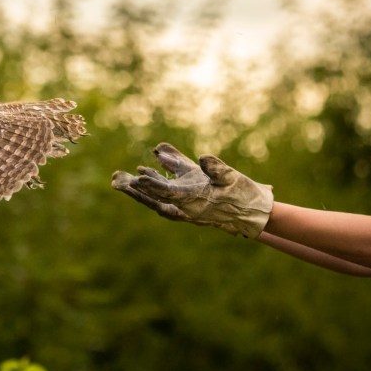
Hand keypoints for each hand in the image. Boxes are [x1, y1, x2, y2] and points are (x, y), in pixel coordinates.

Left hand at [112, 142, 273, 237]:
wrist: (253, 212)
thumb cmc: (244, 195)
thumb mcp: (233, 178)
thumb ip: (217, 168)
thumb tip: (204, 158)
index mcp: (196, 201)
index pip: (169, 194)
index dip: (153, 185)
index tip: (138, 176)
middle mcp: (186, 206)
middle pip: (155, 198)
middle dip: (136, 190)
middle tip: (117, 180)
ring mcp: (186, 204)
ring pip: (159, 196)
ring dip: (142, 187)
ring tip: (124, 177)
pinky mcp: (189, 199)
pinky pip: (168, 191)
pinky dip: (158, 181)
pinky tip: (152, 166)